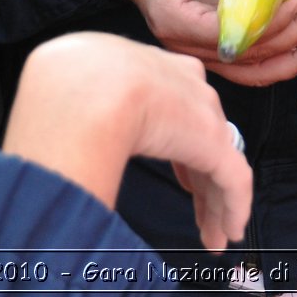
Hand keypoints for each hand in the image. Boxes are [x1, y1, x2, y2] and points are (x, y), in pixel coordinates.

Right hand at [2, 32, 251, 252]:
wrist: (85, 90)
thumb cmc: (64, 91)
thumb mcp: (71, 87)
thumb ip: (85, 106)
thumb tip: (74, 132)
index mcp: (142, 61)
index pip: (169, 101)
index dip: (171, 139)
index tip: (174, 173)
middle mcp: (178, 79)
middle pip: (197, 130)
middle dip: (198, 175)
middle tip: (198, 212)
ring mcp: (199, 109)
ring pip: (216, 159)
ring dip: (213, 201)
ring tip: (213, 235)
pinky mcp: (214, 141)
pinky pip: (232, 179)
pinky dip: (231, 207)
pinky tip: (227, 231)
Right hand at [75, 0, 296, 85]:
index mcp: (174, 20)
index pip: (227, 33)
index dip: (266, 22)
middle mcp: (185, 47)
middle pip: (245, 58)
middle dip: (291, 39)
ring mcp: (199, 54)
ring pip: (251, 72)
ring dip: (293, 60)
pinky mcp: (214, 52)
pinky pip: (251, 67)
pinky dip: (282, 62)